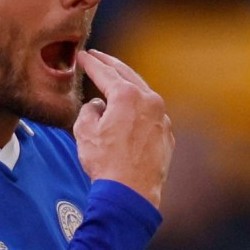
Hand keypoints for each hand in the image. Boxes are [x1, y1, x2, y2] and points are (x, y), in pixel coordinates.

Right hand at [74, 50, 173, 208]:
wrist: (131, 193)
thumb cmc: (106, 163)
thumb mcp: (85, 132)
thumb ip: (89, 111)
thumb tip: (98, 106)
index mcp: (128, 96)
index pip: (105, 73)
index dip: (91, 64)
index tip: (83, 56)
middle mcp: (150, 101)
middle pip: (128, 76)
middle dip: (111, 65)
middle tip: (98, 56)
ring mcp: (162, 118)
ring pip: (143, 94)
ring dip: (129, 85)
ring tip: (116, 79)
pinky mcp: (167, 135)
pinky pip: (152, 114)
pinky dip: (140, 107)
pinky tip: (132, 109)